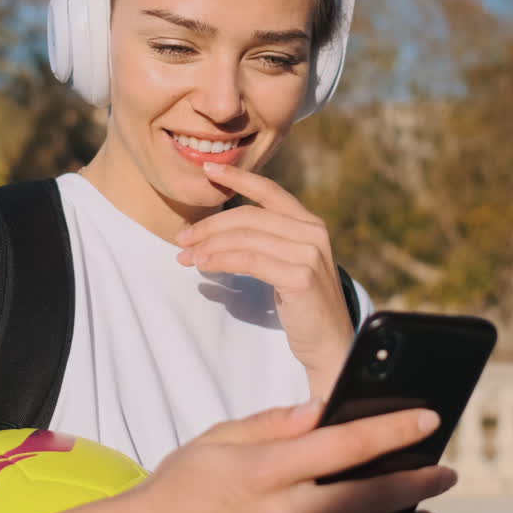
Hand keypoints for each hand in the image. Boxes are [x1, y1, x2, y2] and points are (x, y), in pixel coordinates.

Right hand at [119, 401, 456, 512]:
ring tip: (425, 512)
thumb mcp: (220, 439)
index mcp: (267, 469)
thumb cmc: (182, 485)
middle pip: (368, 498)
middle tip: (446, 474)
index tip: (429, 419)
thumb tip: (324, 409)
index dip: (393, 430)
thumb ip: (274, 423)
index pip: (345, 445)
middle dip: (416, 483)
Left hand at [176, 162, 354, 394]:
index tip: (208, 169)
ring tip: (186, 256)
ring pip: (246, 238)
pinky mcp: (301, 277)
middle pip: (250, 216)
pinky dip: (222, 260)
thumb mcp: (287, 264)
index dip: (238, 177)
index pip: (269, 191)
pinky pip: (250, 261)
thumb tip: (214, 233)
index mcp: (309, 224)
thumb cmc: (303, 305)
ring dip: (209, 246)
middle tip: (182, 238)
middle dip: (210, 225)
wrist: (331, 343)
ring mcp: (310, 254)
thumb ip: (265, 242)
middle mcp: (313, 233)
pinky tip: (204, 266)